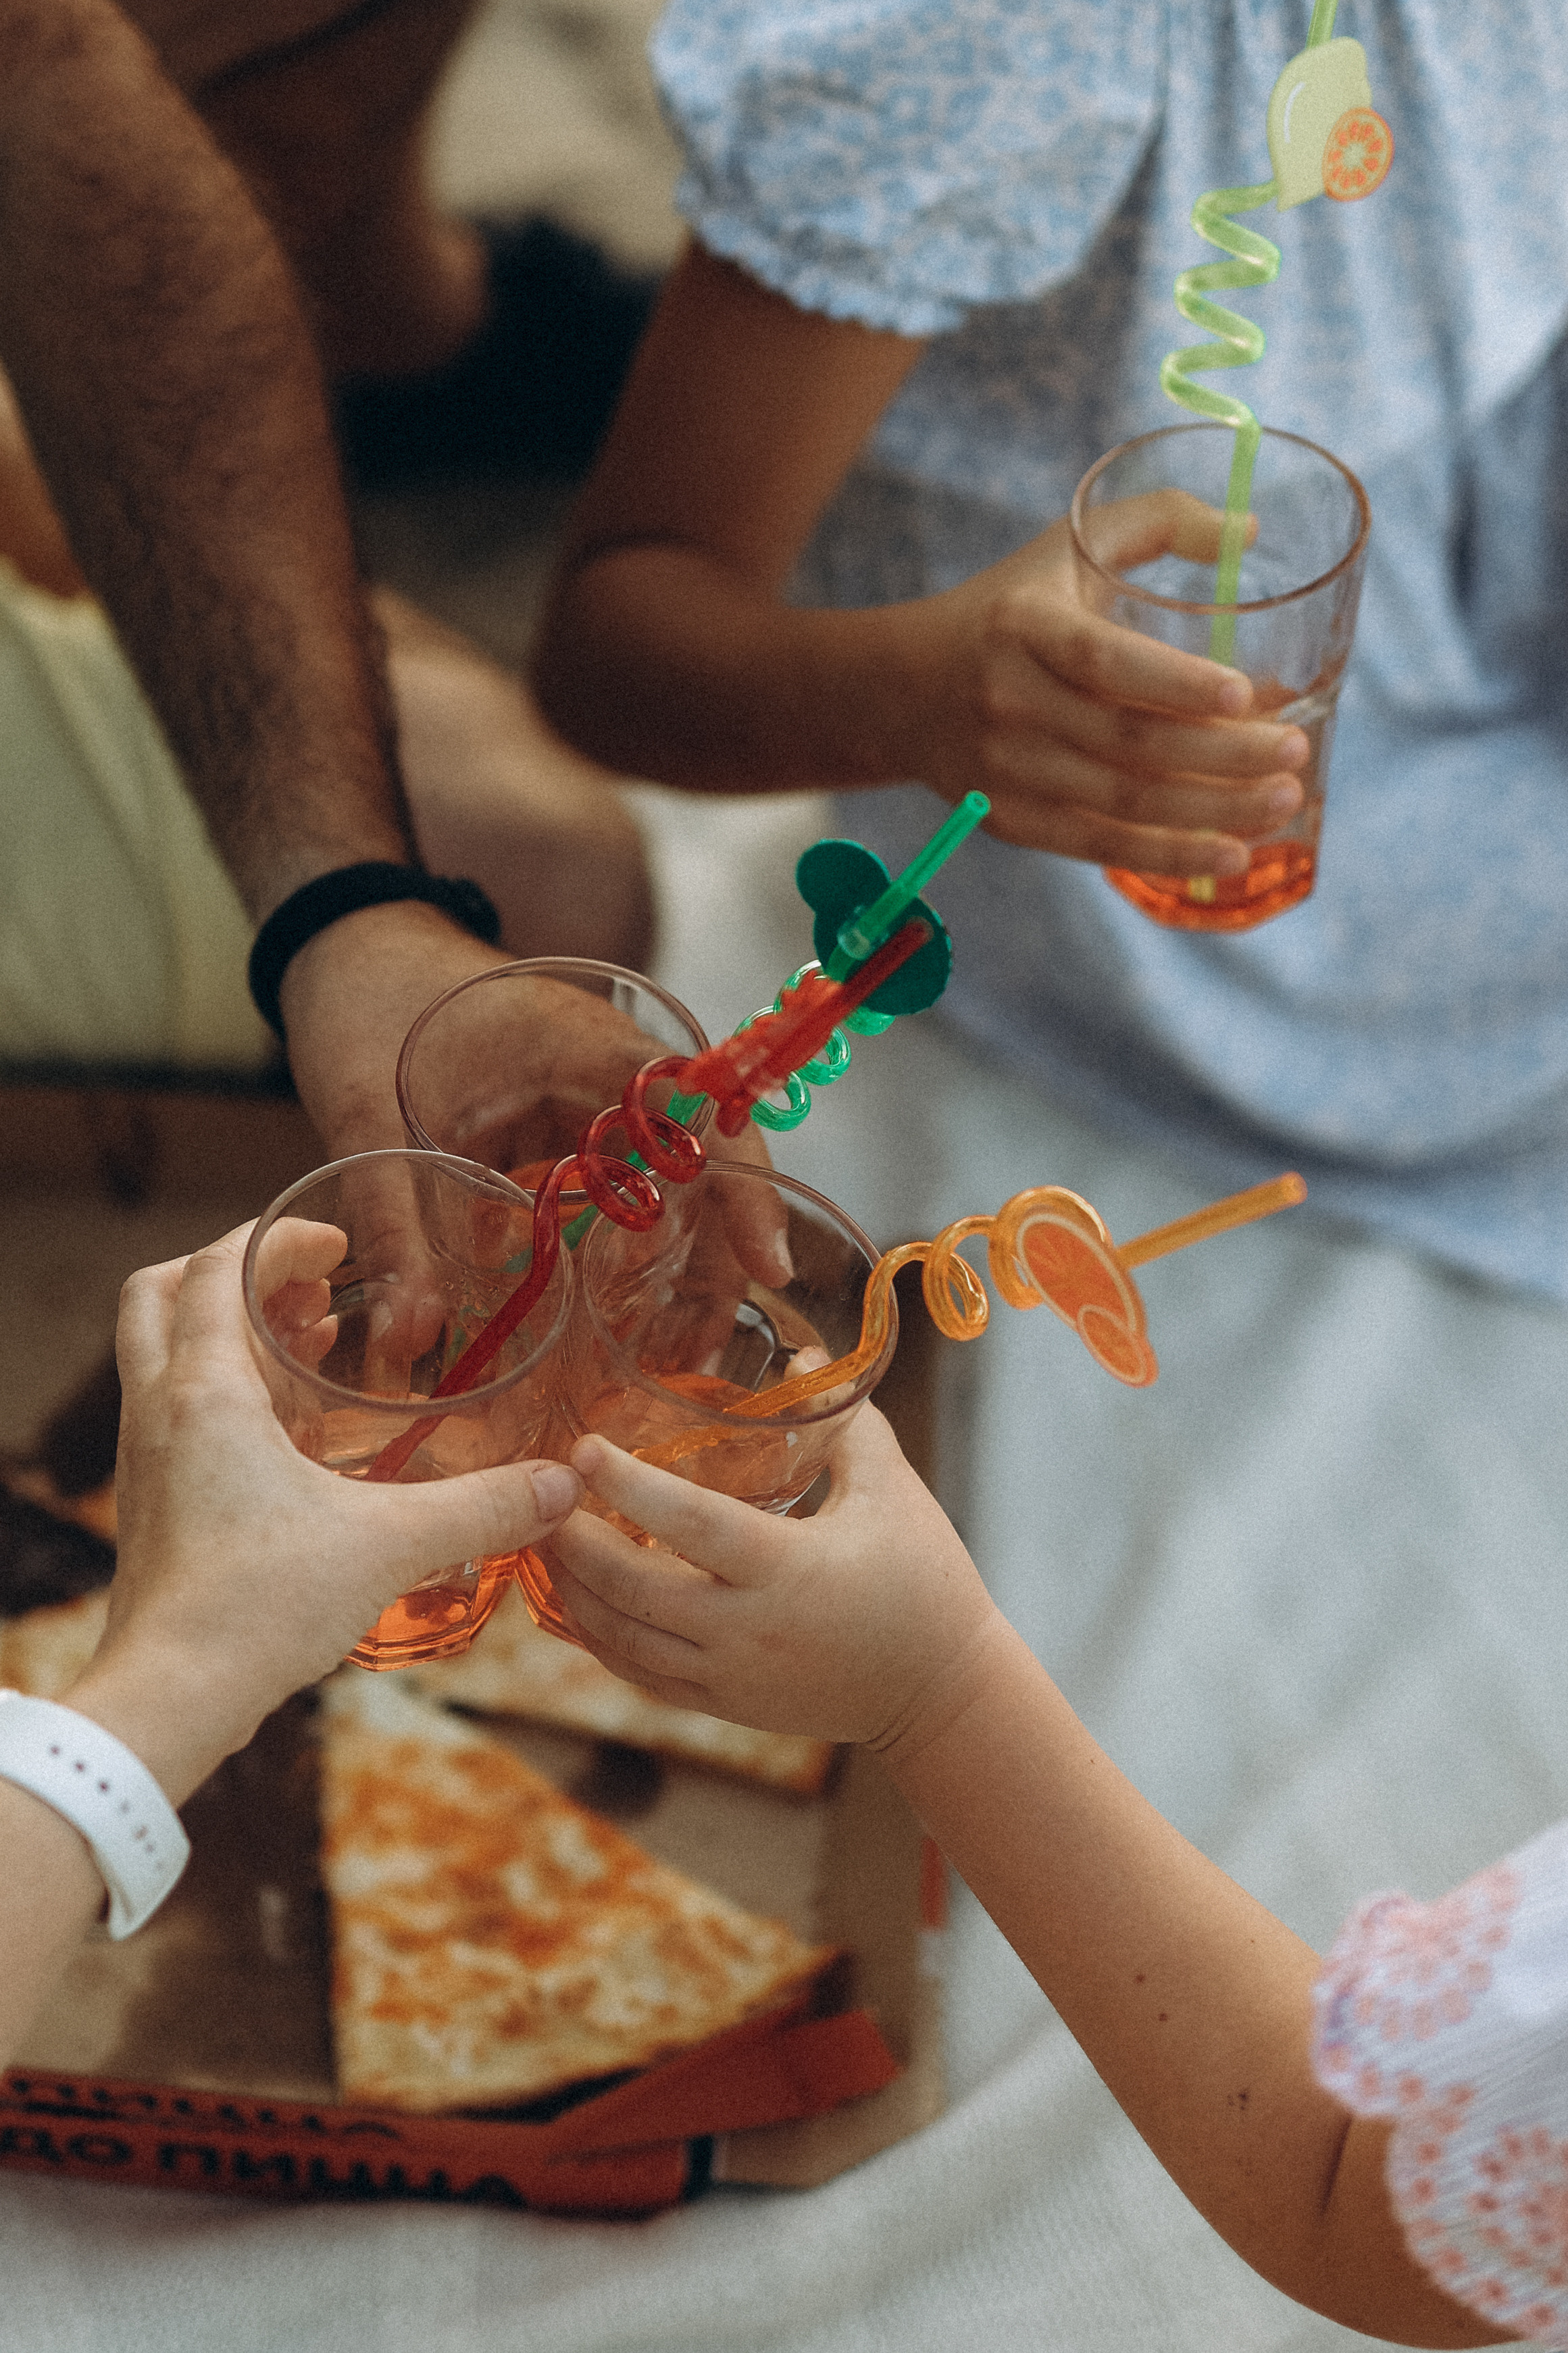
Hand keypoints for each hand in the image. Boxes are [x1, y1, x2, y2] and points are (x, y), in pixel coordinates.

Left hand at [64, 1222, 581, 1801]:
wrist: (171, 1698)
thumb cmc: (259, 1605)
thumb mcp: (389, 1545)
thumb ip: (482, 1508)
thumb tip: (564, 1486)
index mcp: (205, 1392)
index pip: (215, 1269)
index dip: (274, 1240)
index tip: (335, 1245)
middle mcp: (160, 1412)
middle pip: (160, 1294)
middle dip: (230, 1272)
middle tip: (307, 1282)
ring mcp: (146, 1460)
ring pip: (164, 1354)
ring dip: (230, 1331)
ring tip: (311, 1341)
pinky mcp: (152, 1506)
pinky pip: (177, 1413)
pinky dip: (227, 1392)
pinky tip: (294, 1432)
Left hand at [545, 1407, 999, 1748]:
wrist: (941, 1692)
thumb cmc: (924, 1577)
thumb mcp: (892, 1488)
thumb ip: (843, 1418)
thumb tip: (800, 1352)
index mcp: (789, 1571)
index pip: (690, 1525)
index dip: (629, 1486)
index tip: (582, 1448)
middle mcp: (748, 1632)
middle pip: (632, 1590)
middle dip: (574, 1542)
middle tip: (538, 1493)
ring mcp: (729, 1677)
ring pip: (623, 1639)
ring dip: (574, 1591)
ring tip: (543, 1539)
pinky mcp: (722, 1706)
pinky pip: (639, 1674)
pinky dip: (598, 1637)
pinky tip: (577, 1600)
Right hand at [906, 493, 1308, 877]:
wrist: (899, 690)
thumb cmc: (1007, 611)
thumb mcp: (1064, 547)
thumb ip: (1155, 521)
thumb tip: (1249, 528)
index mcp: (1024, 625)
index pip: (1102, 659)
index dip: (1176, 683)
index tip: (1247, 695)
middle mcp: (1010, 700)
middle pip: (1128, 741)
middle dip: (1223, 756)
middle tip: (1295, 752)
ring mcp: (1006, 769)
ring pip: (1123, 801)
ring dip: (1212, 810)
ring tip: (1283, 803)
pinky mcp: (1009, 820)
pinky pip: (1098, 845)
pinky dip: (1167, 854)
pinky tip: (1228, 853)